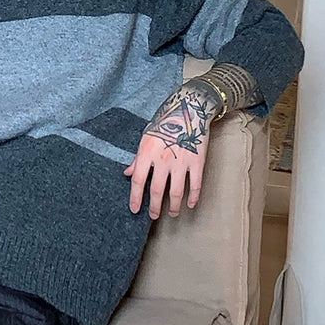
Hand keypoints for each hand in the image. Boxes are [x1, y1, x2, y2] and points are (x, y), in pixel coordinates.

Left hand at [124, 81, 218, 218]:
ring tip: (173, 213)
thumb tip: (127, 173)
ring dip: (174, 206)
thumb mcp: (146, 137)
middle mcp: (163, 159)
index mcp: (147, 153)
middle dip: (155, 207)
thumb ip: (138, 158)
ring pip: (177, 192)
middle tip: (154, 216)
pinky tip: (190, 205)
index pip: (138, 180)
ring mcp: (181, 162)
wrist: (190, 109)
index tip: (135, 209)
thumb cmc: (165, 122)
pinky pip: (195, 184)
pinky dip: (193, 197)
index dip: (135, 197)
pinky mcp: (197, 162)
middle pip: (157, 190)